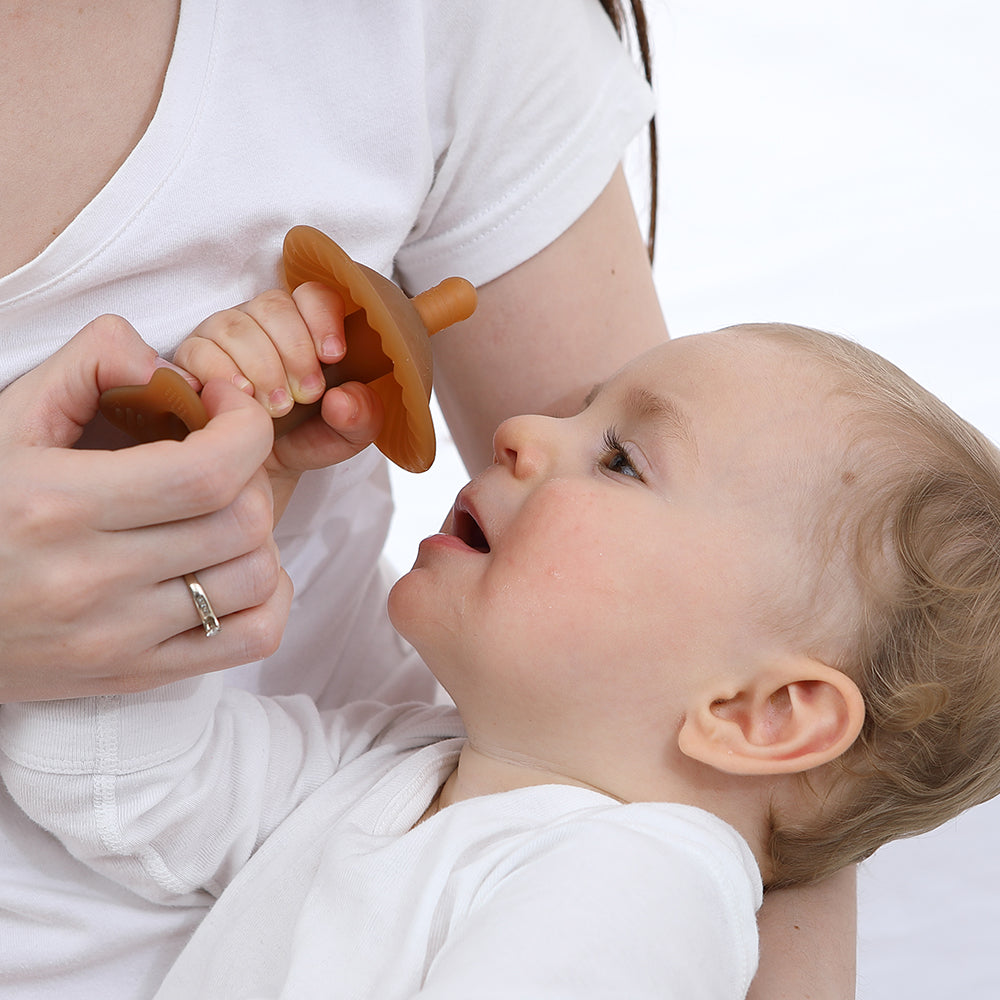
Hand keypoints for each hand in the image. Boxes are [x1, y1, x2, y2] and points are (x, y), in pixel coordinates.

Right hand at [0, 315, 292, 701]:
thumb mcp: (6, 421)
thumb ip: (89, 366)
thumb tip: (172, 364)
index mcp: (57, 505)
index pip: (208, 472)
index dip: (246, 428)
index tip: (229, 405)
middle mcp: (91, 581)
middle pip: (243, 522)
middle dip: (252, 472)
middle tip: (221, 455)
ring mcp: (117, 638)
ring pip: (256, 578)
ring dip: (259, 533)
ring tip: (220, 511)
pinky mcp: (133, 675)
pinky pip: (252, 639)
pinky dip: (268, 596)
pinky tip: (233, 566)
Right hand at [174, 283, 383, 516]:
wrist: (263, 470)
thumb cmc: (306, 438)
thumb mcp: (348, 435)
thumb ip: (362, 416)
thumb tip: (343, 399)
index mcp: (307, 326)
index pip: (314, 296)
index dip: (323, 319)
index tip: (333, 356)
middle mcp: (263, 322)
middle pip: (274, 306)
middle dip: (295, 352)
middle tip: (307, 396)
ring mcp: (224, 336)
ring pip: (237, 326)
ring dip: (261, 367)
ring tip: (276, 409)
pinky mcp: (191, 358)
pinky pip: (199, 350)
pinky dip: (220, 373)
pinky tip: (239, 396)